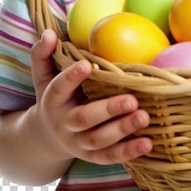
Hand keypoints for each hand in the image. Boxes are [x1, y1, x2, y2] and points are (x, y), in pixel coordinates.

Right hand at [28, 29, 152, 165]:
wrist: (43, 138)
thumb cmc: (52, 97)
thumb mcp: (42, 77)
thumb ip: (43, 54)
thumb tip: (48, 33)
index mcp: (52, 101)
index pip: (59, 88)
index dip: (71, 77)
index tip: (86, 64)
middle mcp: (64, 124)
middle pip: (84, 119)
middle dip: (108, 110)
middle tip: (132, 100)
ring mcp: (78, 143)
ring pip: (99, 140)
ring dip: (122, 130)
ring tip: (144, 117)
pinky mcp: (91, 156)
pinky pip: (109, 157)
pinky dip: (128, 152)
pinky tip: (148, 143)